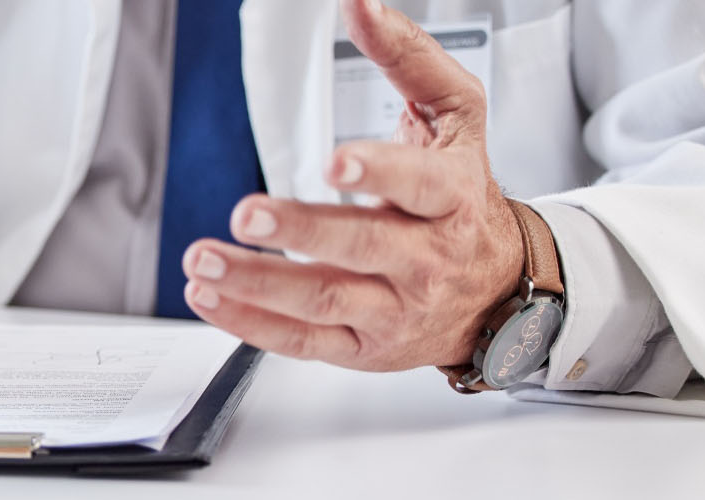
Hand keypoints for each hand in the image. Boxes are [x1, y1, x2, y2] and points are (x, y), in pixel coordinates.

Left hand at [181, 0, 523, 371]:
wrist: (500, 290)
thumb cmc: (466, 196)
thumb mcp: (456, 117)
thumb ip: (408, 58)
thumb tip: (360, 4)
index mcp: (450, 197)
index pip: (418, 186)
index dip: (377, 174)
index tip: (335, 162)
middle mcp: (424, 258)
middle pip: (360, 249)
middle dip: (299, 232)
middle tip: (246, 213)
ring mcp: (393, 308)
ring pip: (323, 301)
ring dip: (256, 283)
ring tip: (205, 259)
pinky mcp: (363, 346)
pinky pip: (303, 342)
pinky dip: (250, 324)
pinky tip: (208, 296)